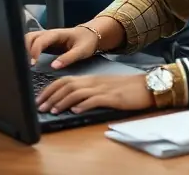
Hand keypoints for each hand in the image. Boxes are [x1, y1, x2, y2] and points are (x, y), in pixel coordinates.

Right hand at [26, 26, 99, 69]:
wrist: (91, 34)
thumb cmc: (87, 41)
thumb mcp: (82, 51)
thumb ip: (68, 58)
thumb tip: (53, 66)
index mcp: (57, 34)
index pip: (40, 40)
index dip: (34, 51)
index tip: (32, 64)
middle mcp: (48, 34)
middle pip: (29, 37)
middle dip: (23, 49)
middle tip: (24, 64)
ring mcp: (45, 37)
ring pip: (28, 39)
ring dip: (23, 49)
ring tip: (24, 64)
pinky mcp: (44, 43)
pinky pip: (31, 44)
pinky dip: (25, 51)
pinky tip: (26, 62)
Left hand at [36, 74, 152, 114]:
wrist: (149, 85)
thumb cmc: (128, 88)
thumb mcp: (105, 87)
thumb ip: (90, 91)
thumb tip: (72, 102)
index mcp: (92, 78)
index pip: (65, 80)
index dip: (49, 89)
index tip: (39, 99)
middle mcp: (95, 81)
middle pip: (68, 85)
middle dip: (51, 96)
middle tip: (40, 107)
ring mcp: (104, 89)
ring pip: (78, 92)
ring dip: (63, 102)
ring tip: (53, 110)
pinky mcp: (113, 97)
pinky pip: (95, 100)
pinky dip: (83, 105)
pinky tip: (76, 110)